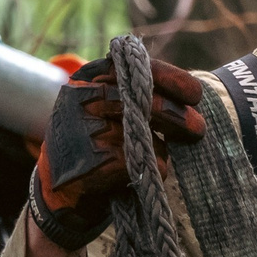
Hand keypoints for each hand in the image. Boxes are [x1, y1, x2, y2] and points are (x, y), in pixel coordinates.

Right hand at [25, 54, 206, 252]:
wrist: (58, 189)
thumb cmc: (94, 142)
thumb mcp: (106, 108)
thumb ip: (137, 95)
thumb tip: (191, 97)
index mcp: (89, 77)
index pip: (135, 67)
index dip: (171, 78)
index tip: (196, 94)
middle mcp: (81, 98)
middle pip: (141, 100)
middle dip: (176, 115)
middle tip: (198, 128)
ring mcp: (81, 130)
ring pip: (140, 133)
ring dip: (160, 148)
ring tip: (161, 156)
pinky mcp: (87, 163)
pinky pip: (135, 163)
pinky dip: (150, 170)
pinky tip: (145, 174)